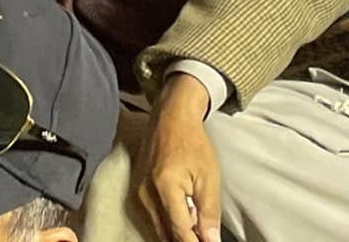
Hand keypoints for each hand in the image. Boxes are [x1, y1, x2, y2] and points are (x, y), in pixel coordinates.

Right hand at [138, 76, 223, 241]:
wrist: (171, 117)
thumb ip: (209, 212)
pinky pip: (153, 218)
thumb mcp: (208, 176)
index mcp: (165, 187)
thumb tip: (211, 240)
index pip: (180, 231)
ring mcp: (139, 193)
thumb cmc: (192, 142)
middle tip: (205, 236)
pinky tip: (185, 216)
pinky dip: (169, 223)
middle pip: (166, 235)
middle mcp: (146, 194)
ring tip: (197, 224)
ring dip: (178, 232)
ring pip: (159, 229)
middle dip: (187, 239)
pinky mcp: (137, 192)